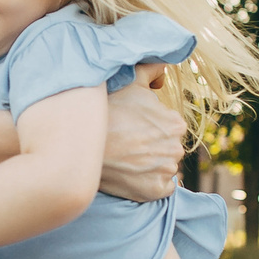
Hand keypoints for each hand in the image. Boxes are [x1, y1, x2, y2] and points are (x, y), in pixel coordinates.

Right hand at [96, 66, 186, 201]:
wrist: (82, 143)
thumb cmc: (107, 110)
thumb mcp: (131, 80)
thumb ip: (153, 68)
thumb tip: (165, 66)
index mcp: (176, 123)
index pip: (170, 128)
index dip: (150, 127)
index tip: (132, 127)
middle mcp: (176, 148)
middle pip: (167, 148)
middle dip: (152, 146)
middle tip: (127, 143)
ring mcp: (165, 171)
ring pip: (163, 167)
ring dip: (149, 164)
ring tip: (126, 158)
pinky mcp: (154, 191)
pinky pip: (160, 188)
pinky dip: (149, 183)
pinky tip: (131, 173)